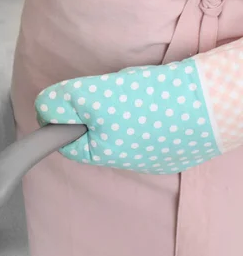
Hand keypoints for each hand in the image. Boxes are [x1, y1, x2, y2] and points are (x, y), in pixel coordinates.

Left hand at [35, 38, 242, 174]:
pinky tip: (159, 102)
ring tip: (138, 94)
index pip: (67, 143)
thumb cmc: (151, 102)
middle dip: (95, 112)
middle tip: (108, 93)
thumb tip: (43, 109)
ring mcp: (152, 156)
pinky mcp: (174, 146)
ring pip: (122, 131)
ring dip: (121, 111)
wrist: (211, 104)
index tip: (65, 103)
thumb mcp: (95, 96)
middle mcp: (126, 162)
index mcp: (103, 154)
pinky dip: (147, 114)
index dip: (61, 121)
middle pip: (95, 135)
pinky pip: (148, 129)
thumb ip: (64, 103)